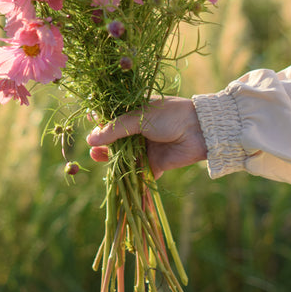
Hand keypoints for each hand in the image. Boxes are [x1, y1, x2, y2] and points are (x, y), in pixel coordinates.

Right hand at [86, 97, 206, 178]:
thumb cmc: (171, 115)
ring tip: (97, 157)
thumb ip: (115, 128)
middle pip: (116, 139)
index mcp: (137, 112)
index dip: (101, 120)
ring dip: (111, 159)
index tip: (89, 121)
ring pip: (124, 156)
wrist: (200, 131)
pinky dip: (128, 178)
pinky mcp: (154, 164)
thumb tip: (90, 138)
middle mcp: (140, 130)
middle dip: (103, 143)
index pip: (114, 116)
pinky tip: (115, 179)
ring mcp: (147, 147)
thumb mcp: (140, 117)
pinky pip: (138, 173)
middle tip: (92, 146)